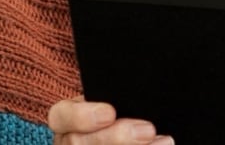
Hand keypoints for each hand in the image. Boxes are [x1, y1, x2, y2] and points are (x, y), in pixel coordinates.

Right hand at [47, 96, 169, 143]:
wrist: (122, 131)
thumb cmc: (124, 111)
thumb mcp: (116, 100)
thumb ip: (121, 96)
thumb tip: (140, 85)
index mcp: (68, 120)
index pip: (61, 116)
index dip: (83, 116)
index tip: (110, 113)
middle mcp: (68, 143)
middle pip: (78, 144)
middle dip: (116, 137)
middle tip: (148, 130)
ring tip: (163, 142)